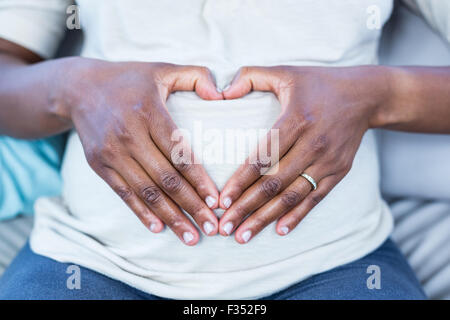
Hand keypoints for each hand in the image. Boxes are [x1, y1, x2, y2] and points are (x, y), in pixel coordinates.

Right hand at [63, 59, 222, 244]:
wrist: (78, 88)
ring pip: (146, 192)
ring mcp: (111, 153)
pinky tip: (159, 228)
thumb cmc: (129, 79)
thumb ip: (197, 75)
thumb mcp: (163, 68)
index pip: (180, 154)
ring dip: (170, 217)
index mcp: (149, 112)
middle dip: (192, 207)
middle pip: (166, 179)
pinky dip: (141, 213)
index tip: (216, 201)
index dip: (199, 180)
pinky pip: (123, 194)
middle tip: (213, 228)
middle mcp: (129, 135)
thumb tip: (221, 95)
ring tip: (191, 237)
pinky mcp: (99, 164)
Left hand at [218, 65, 389, 242]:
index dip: (240, 181)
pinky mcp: (338, 171)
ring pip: (292, 196)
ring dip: (266, 218)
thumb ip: (250, 76)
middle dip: (246, 208)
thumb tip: (222, 91)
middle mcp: (312, 144)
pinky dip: (297, 216)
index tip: (222, 200)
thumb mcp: (285, 72)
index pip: (262, 156)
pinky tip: (279, 231)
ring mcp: (327, 161)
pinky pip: (315, 198)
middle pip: (274, 183)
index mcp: (296, 120)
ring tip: (242, 236)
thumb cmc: (318, 83)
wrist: (366, 96)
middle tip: (224, 227)